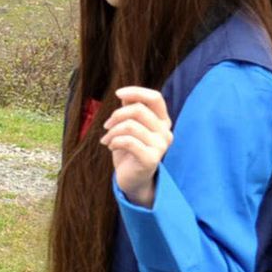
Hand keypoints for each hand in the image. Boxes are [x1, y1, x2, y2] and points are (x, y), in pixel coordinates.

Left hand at [100, 87, 172, 208]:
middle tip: (106, 126)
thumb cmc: (130, 150)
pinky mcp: (151, 159)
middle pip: (138, 110)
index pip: (155, 98)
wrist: (132, 179)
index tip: (117, 94)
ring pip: (130, 126)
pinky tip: (111, 146)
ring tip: (106, 139)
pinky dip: (114, 141)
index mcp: (162, 121)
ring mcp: (161, 146)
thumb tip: (124, 94)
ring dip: (112, 131)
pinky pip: (128, 141)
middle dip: (116, 115)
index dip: (136, 92)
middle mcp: (165, 132)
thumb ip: (130, 110)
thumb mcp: (130, 126)